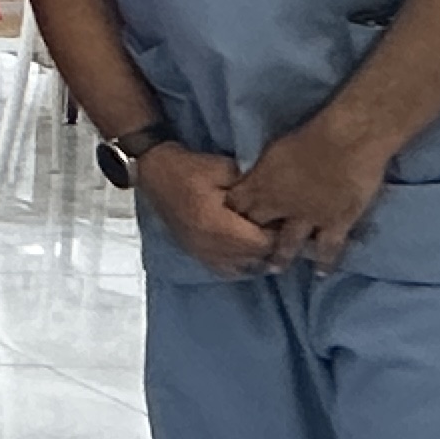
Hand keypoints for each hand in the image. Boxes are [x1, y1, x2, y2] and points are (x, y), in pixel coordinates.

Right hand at [135, 143, 275, 275]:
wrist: (155, 173)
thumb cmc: (189, 168)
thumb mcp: (224, 168)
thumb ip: (251, 186)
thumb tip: (277, 201)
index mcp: (215, 223)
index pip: (261, 243)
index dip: (279, 233)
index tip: (284, 218)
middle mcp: (207, 244)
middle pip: (254, 258)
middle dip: (272, 246)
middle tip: (281, 228)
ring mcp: (200, 252)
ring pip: (243, 268)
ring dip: (258, 256)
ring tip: (266, 239)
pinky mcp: (195, 253)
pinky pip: (226, 271)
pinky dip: (241, 265)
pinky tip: (248, 251)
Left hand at [225, 114, 391, 270]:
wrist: (348, 140)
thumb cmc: (311, 136)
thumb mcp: (274, 151)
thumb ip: (263, 172)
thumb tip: (253, 179)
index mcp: (262, 184)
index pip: (237, 207)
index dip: (230, 217)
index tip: (225, 226)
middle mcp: (280, 205)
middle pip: (257, 229)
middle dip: (249, 241)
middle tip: (244, 254)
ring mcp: (308, 217)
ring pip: (288, 244)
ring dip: (280, 257)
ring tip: (274, 269)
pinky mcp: (335, 222)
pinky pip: (327, 248)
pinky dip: (324, 262)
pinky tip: (321, 273)